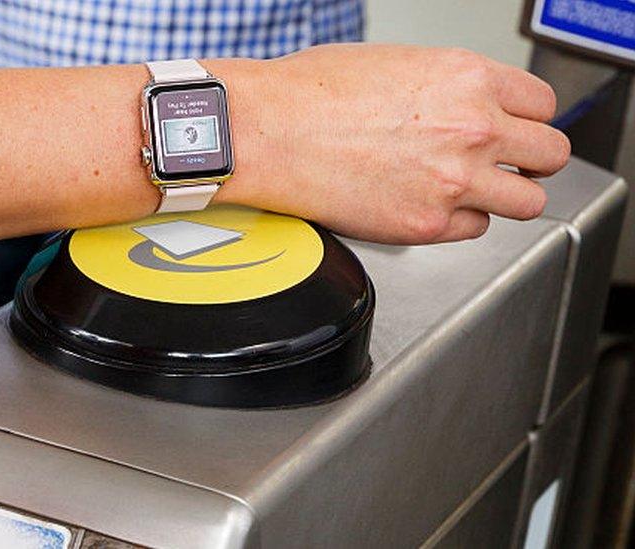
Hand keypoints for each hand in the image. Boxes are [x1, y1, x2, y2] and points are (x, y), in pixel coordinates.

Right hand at [220, 44, 570, 243]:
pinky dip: (458, 221)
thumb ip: (445, 87)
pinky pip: (473, 229)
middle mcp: (472, 129)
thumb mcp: (394, 64)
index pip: (543, 105)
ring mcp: (454, 181)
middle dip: (529, 159)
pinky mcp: (426, 224)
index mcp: (468, 79)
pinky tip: (426, 205)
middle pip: (550, 154)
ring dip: (504, 196)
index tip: (514, 130)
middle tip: (506, 164)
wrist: (266, 132)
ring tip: (471, 192)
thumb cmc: (309, 94)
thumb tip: (458, 105)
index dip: (526, 120)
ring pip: (527, 201)